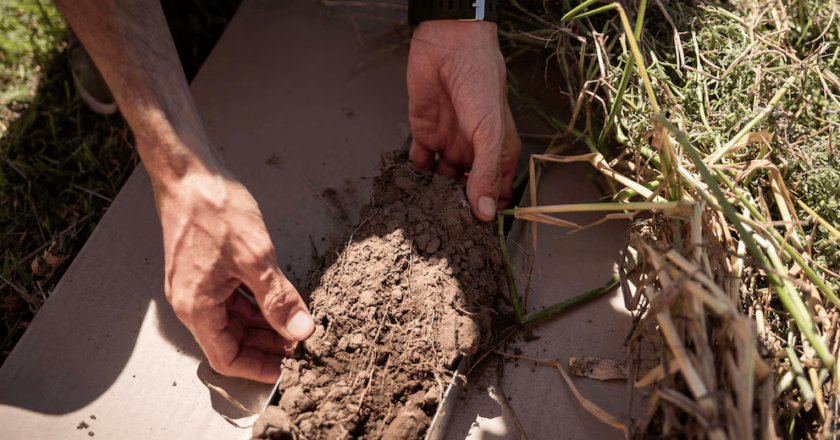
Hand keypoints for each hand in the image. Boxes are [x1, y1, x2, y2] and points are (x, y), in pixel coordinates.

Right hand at [157, 170, 314, 383]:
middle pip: (231, 341)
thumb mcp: (256, 258)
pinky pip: (232, 298)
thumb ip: (279, 299)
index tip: (288, 369)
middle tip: (301, 345)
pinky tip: (281, 299)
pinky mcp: (205, 269)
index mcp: (197, 307)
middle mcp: (192, 301)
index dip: (258, 368)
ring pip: (234, 320)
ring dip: (264, 325)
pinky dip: (256, 304)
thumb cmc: (213, 209)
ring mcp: (197, 284)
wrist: (188, 173)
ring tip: (296, 324)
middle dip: (267, 346)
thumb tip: (300, 330)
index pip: (226, 357)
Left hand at [407, 21, 520, 221]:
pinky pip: (416, 164)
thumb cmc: (481, 82)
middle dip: (457, 211)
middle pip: (466, 192)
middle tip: (446, 234)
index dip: (489, 213)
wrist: (449, 46)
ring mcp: (448, 145)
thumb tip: (485, 214)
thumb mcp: (490, 133)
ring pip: (441, 182)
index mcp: (499, 153)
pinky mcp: (423, 135)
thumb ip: (486, 174)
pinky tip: (406, 194)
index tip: (477, 237)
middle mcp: (474, 153)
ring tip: (424, 219)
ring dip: (433, 198)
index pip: (496, 193)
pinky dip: (412, 178)